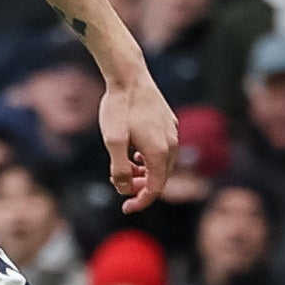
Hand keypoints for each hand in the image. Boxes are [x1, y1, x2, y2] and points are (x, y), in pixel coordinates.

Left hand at [99, 72, 175, 208]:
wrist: (129, 76)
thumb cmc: (119, 107)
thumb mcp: (112, 140)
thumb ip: (118, 168)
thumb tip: (123, 188)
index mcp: (160, 152)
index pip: (155, 189)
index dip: (141, 202)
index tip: (125, 208)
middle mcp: (172, 144)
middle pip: (160, 178)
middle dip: (140, 187)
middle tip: (119, 186)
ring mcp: (172, 132)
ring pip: (162, 164)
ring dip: (144, 172)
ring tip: (124, 169)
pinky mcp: (169, 123)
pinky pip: (163, 150)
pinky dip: (149, 159)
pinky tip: (135, 154)